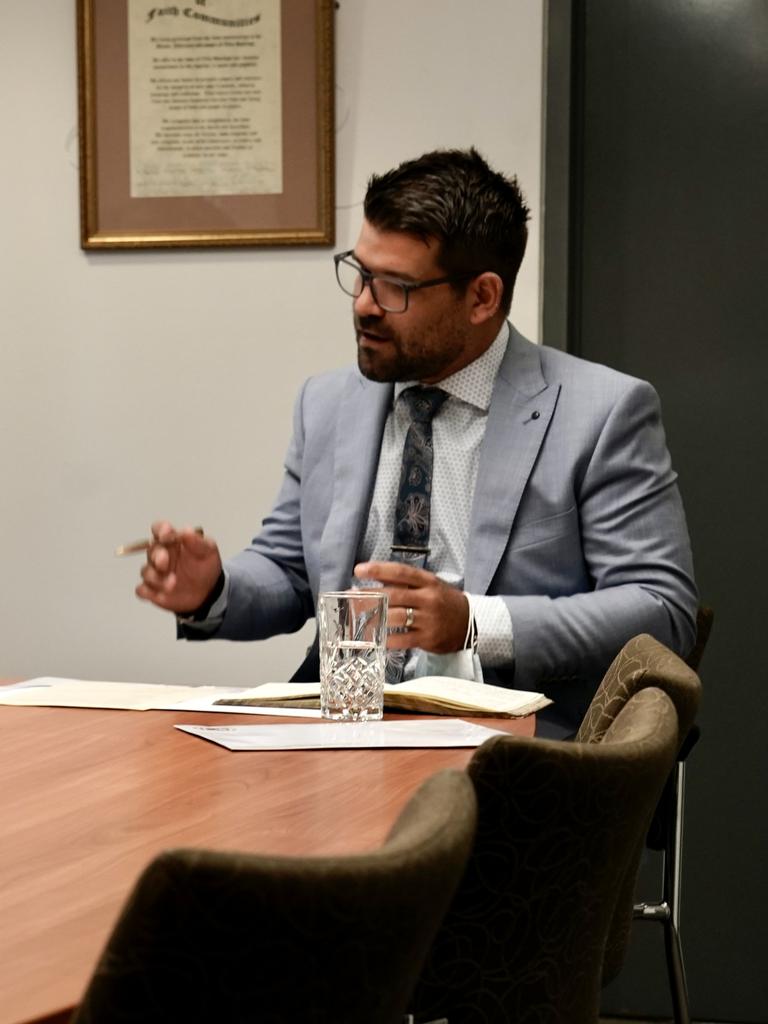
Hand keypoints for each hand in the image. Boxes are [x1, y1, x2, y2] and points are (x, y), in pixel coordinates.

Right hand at [136, 521, 222, 613]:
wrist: (208, 591)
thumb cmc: (206, 567)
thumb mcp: (208, 551)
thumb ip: (198, 541)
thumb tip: (187, 530)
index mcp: (172, 542)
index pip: (159, 529)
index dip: (160, 530)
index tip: (166, 533)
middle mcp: (160, 555)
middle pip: (150, 550)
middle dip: (157, 555)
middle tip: (165, 561)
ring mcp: (155, 573)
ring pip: (146, 572)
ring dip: (156, 578)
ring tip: (173, 583)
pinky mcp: (152, 590)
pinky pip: (142, 590)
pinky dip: (147, 592)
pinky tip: (161, 595)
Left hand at [353, 561, 468, 653]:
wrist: (469, 623)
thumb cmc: (444, 601)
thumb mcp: (429, 585)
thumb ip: (405, 582)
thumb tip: (375, 578)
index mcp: (428, 581)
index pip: (401, 572)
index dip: (378, 570)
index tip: (358, 570)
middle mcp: (429, 599)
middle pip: (395, 595)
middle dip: (370, 596)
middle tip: (352, 597)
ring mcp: (428, 620)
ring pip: (396, 617)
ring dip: (374, 618)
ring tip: (358, 619)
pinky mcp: (428, 639)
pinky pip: (402, 639)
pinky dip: (386, 639)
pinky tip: (375, 638)